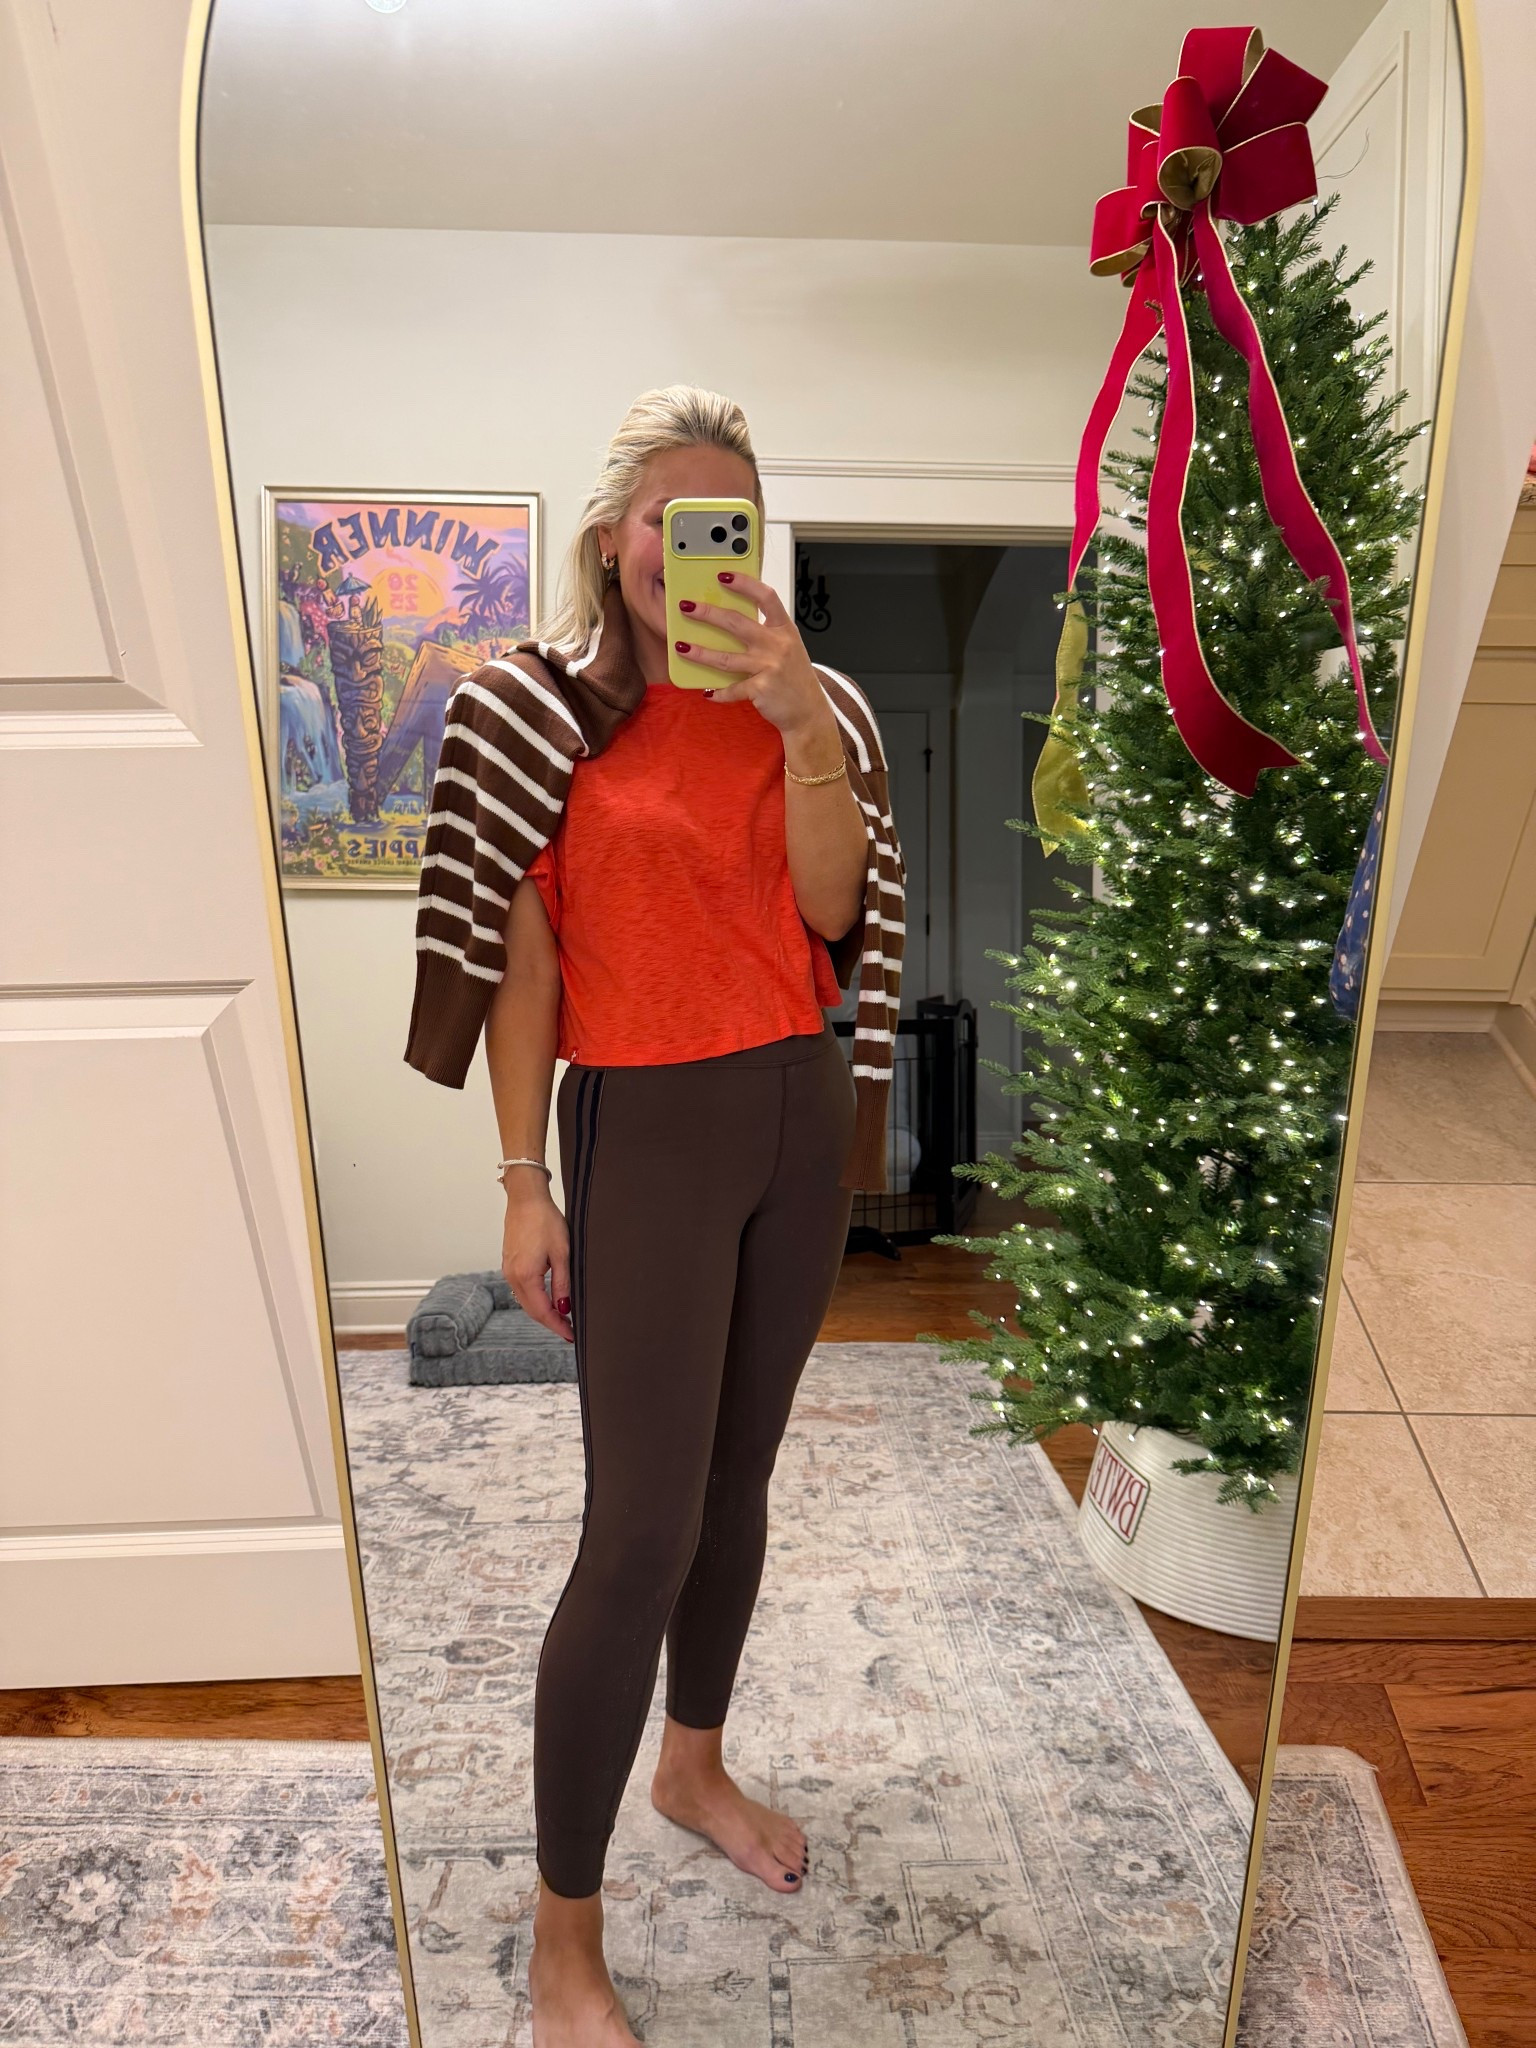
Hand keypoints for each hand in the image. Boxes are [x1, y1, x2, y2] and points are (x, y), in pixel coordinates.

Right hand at [501, 1181, 573, 1342]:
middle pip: (532, 1310)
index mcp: (526, 1276)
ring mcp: (508, 1270)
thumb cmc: (545, 1220)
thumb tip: (564, 1307)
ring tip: (562, 1317)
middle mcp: (513, 1276)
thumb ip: (562, 1283)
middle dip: (550, 1322)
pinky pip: (521, 1289)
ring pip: (525, 1301)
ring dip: (542, 1311)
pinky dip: (535, 1299)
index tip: (571, 1335)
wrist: (526, 1199)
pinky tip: (548, 1299)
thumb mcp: (561, 1253)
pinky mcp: (509, 1263)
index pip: (542, 1311)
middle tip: (569, 1330)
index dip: (557, 1325)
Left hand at [674, 571, 834, 742]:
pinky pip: (733, 689)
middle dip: (708, 613)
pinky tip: (706, 692)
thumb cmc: (795, 677)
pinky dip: (718, 692)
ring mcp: (769, 667)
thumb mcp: (788, 647)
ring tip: (681, 647)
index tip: (723, 576)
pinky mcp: (762, 690)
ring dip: (701, 653)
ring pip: (727, 658)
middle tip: (687, 607)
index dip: (745, 584)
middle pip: (737, 623)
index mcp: (784, 629)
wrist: (809, 711)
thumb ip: (767, 632)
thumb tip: (730, 620)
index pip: (766, 597)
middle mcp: (778, 645)